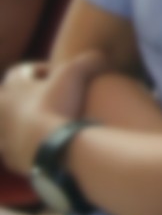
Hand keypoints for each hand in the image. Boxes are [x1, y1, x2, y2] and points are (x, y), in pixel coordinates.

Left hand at [0, 51, 106, 172]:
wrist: (50, 148)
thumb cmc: (59, 106)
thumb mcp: (76, 73)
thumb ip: (87, 60)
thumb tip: (99, 59)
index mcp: (12, 87)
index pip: (19, 71)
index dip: (40, 70)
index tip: (57, 76)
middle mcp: (1, 110)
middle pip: (8, 98)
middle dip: (27, 96)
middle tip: (51, 97)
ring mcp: (3, 135)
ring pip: (9, 124)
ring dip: (25, 121)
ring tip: (49, 121)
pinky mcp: (9, 156)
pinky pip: (14, 148)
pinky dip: (28, 143)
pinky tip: (47, 143)